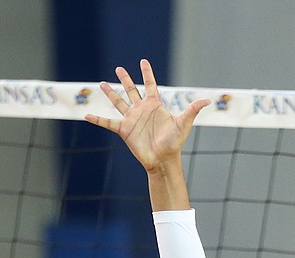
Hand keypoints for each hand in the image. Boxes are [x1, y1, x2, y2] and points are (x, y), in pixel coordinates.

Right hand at [84, 58, 209, 172]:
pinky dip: (97, 119)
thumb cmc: (174, 143)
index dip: (147, 73)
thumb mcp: (183, 124)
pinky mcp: (124, 130)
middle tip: (119, 68)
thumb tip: (208, 100)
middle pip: (132, 90)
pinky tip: (86, 115)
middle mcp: (142, 110)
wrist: (163, 160)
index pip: (150, 85)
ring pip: (118, 102)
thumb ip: (193, 110)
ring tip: (102, 83)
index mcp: (154, 106)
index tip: (143, 61)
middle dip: (126, 79)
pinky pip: (108, 122)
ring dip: (110, 93)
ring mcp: (132, 119)